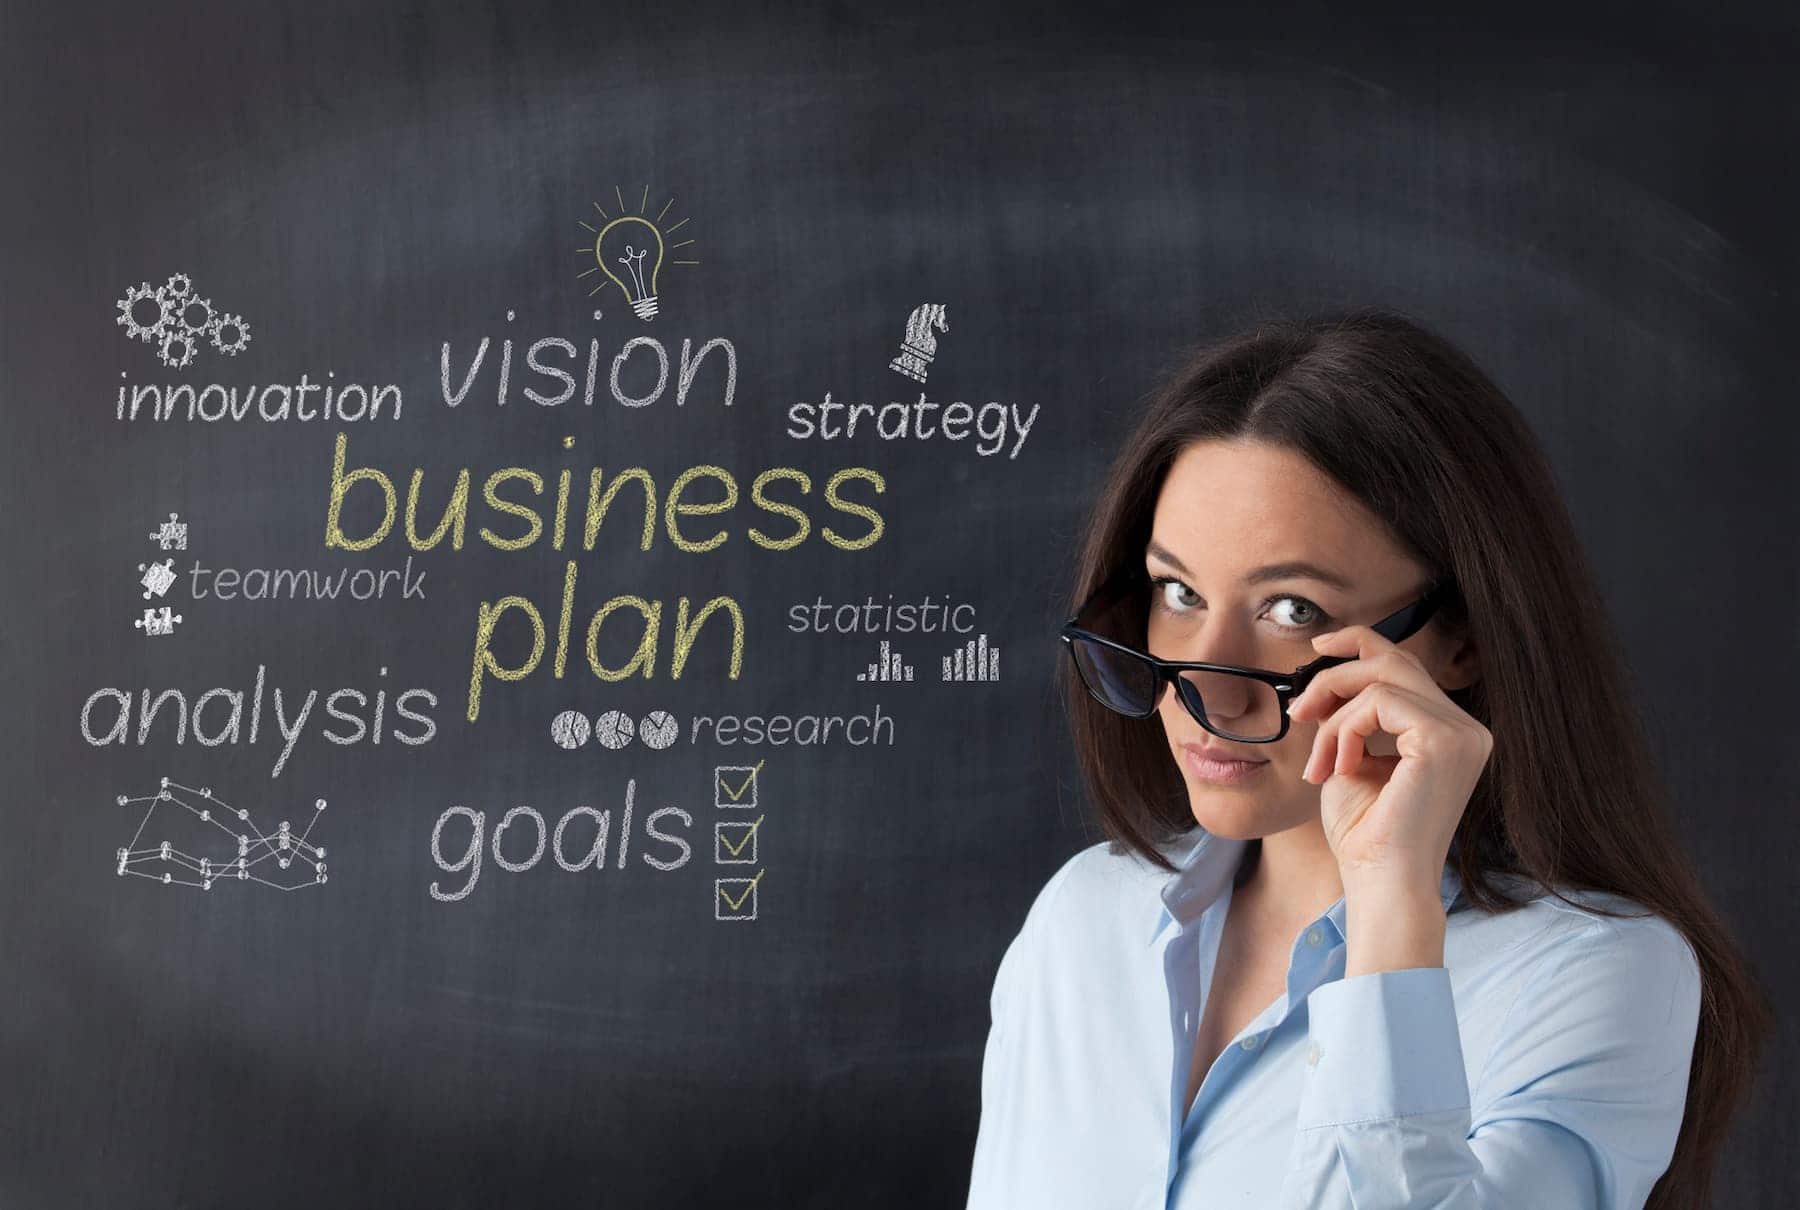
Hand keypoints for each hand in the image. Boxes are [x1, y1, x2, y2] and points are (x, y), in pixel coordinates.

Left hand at [1286, 624, 1490, 911]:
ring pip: (1380, 681)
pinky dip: (1346, 730)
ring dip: (1333, 719)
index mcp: (1450, 732)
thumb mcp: (1355, 759)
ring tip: (1320, 763)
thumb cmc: (1365, 833)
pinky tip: (1341, 768)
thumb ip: (1354, 717)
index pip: (1406, 666)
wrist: (1380, 882)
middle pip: (1394, 661)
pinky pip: (1378, 703)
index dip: (1360, 644)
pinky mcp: (1444, 741)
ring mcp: (1462, 734)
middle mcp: (1466, 729)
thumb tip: (1327, 675)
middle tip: (1300, 710)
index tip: (1317, 647)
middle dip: (1335, 676)